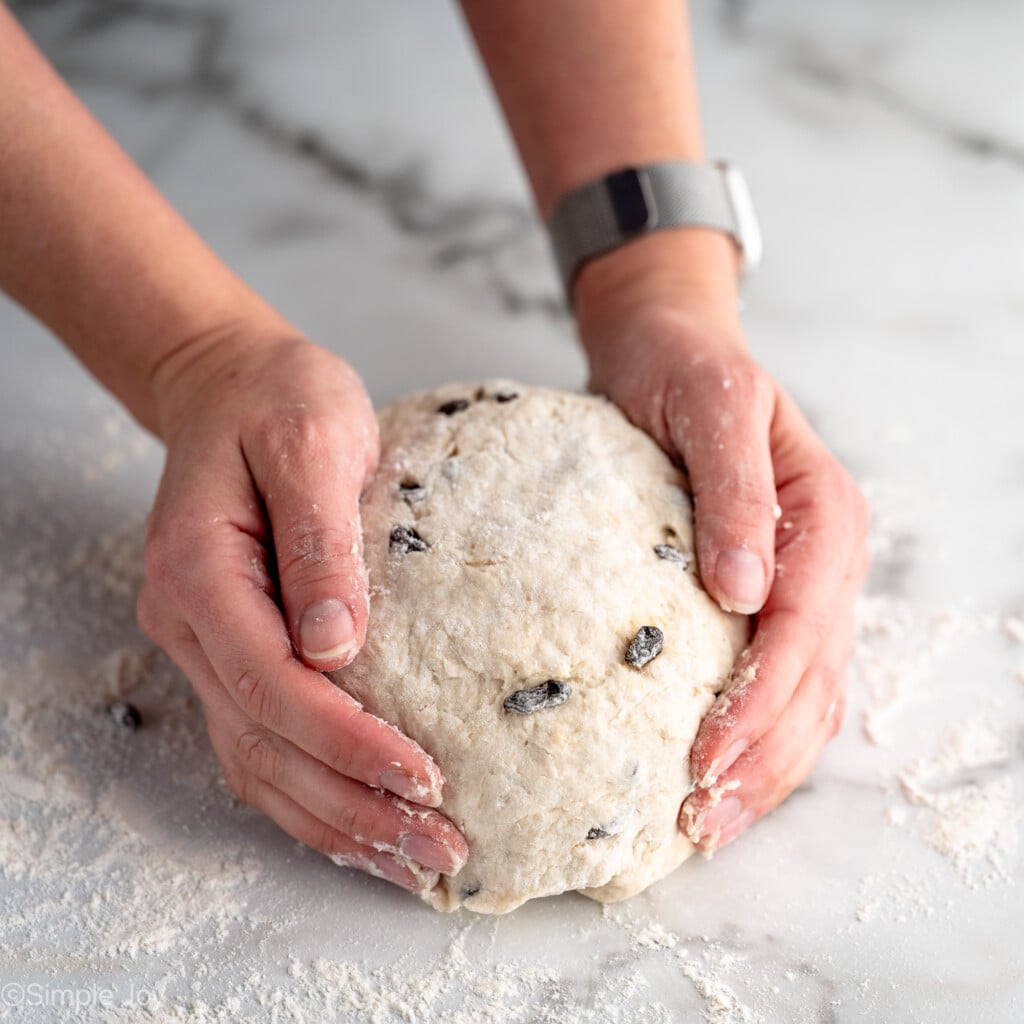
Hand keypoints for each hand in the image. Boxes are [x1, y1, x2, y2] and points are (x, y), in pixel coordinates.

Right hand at [136, 323, 467, 890]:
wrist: (231, 387)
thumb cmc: (276, 400)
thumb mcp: (313, 440)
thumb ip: (319, 538)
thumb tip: (338, 647)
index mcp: (200, 571)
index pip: (272, 684)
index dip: (344, 740)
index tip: (422, 775)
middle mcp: (190, 623)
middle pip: (264, 745)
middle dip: (354, 805)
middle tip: (441, 849)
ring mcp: (205, 646)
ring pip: (260, 764)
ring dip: (338, 819)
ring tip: (418, 858)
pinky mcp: (235, 653)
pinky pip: (264, 743)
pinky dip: (316, 794)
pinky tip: (369, 821)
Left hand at [575, 232, 869, 853]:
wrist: (666, 350)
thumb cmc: (684, 370)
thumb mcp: (712, 407)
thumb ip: (735, 492)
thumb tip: (746, 592)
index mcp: (826, 515)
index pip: (804, 627)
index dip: (759, 700)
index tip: (704, 756)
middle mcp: (824, 559)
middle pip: (812, 680)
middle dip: (761, 756)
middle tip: (700, 818)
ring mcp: (800, 584)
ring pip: (805, 698)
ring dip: (763, 767)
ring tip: (707, 823)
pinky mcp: (761, 599)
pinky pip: (777, 682)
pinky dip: (753, 736)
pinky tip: (715, 775)